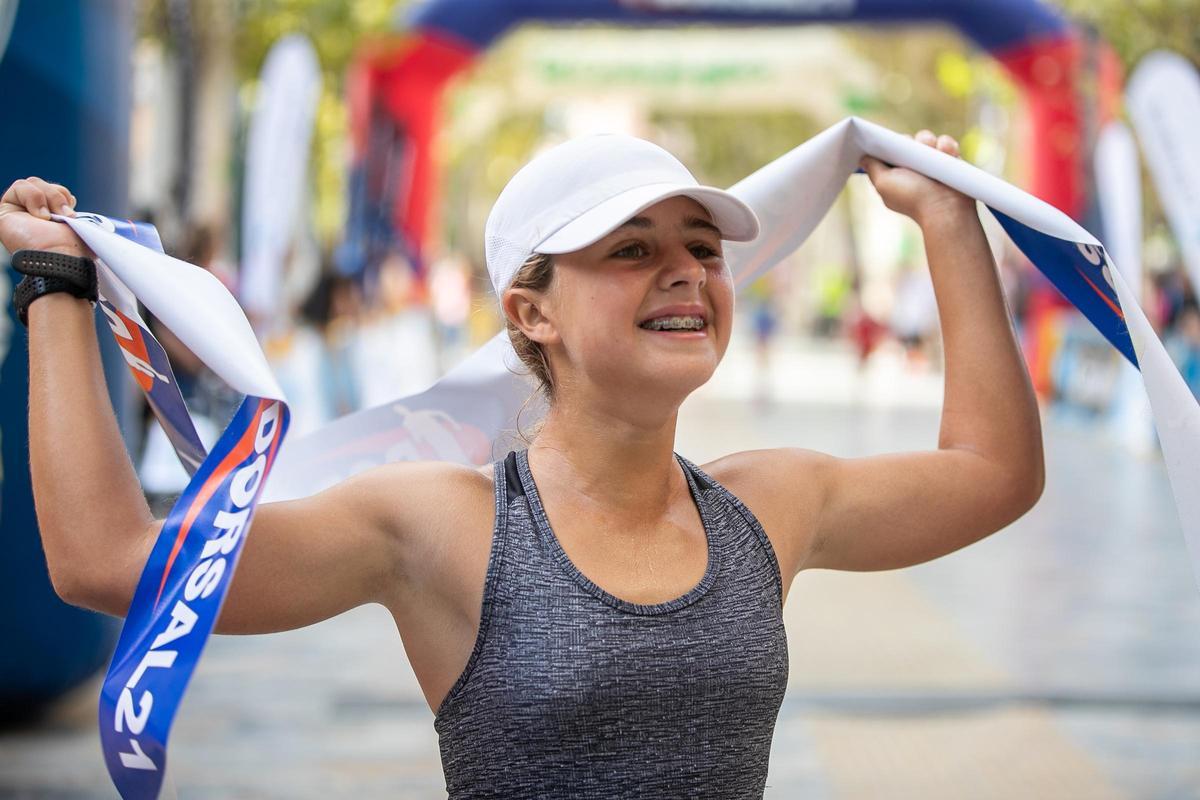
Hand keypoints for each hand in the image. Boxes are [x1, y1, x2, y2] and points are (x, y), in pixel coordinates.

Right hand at [0, 177, 90, 257]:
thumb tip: (72, 199)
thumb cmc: (74, 249)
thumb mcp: (79, 225)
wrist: (62, 258)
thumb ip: (70, 210)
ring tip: (51, 218)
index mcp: (51, 221)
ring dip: (48, 197)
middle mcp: (32, 218)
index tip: (72, 213)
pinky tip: (40, 217)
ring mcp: (18, 216)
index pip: (54, 192)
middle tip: (66, 215)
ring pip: (32, 183)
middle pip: (42, 184)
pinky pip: (19, 187)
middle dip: (57, 196)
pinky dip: (34, 198)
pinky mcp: (5, 214)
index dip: (63, 195)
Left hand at [859, 131, 974, 226]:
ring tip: (933, 151)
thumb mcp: (884, 184)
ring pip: (927, 139)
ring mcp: (931, 164)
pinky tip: (947, 153)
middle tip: (914, 148)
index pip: (889, 150)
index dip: (889, 143)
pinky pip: (946, 143)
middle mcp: (912, 168)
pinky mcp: (949, 161)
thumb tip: (863, 158)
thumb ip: (872, 168)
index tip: (892, 141)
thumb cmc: (912, 198)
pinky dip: (946, 145)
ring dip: (928, 140)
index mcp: (895, 173)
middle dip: (910, 141)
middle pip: (907, 141)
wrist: (945, 209)